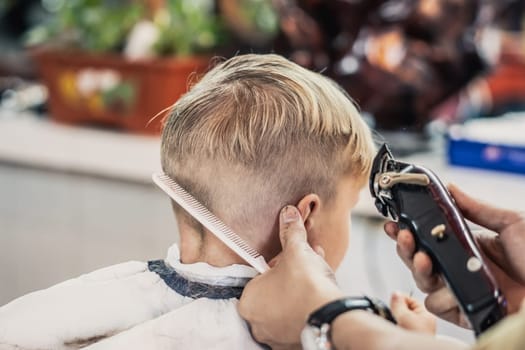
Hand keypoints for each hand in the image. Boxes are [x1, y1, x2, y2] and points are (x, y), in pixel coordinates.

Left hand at [238, 205, 343, 348]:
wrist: (331, 316)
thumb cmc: (307, 285)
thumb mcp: (297, 251)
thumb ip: (290, 232)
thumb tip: (288, 214)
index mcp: (248, 301)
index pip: (259, 278)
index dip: (277, 265)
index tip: (291, 260)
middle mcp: (257, 323)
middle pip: (273, 292)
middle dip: (290, 276)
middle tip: (306, 265)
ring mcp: (275, 337)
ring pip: (286, 307)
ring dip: (299, 290)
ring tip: (317, 276)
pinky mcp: (293, 344)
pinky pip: (297, 320)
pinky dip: (306, 308)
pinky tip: (319, 295)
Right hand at [384, 184, 524, 326]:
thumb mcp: (512, 223)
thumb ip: (477, 207)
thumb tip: (450, 187)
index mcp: (468, 245)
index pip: (430, 237)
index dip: (409, 230)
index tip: (395, 222)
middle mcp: (461, 267)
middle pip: (418, 258)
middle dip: (405, 246)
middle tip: (404, 235)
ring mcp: (463, 289)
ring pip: (423, 282)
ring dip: (418, 270)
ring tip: (425, 260)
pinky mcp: (466, 311)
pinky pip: (438, 305)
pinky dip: (441, 297)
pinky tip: (451, 288)